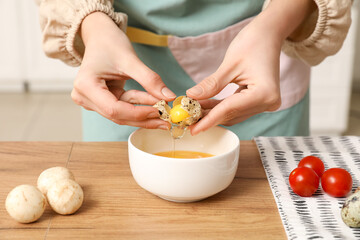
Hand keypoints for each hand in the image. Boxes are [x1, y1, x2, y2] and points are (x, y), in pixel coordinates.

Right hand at [71, 12, 174, 128]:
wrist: (101, 36)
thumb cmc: (110, 43)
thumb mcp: (130, 60)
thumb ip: (149, 80)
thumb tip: (168, 97)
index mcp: (86, 86)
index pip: (114, 109)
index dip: (138, 113)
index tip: (159, 111)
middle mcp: (85, 97)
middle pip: (118, 116)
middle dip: (144, 117)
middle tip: (166, 119)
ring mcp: (92, 101)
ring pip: (123, 115)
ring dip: (144, 113)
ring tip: (164, 112)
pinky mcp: (102, 101)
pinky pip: (124, 108)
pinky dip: (140, 107)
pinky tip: (155, 106)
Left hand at [186, 0, 316, 134]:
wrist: (268, 34)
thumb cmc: (252, 43)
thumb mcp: (229, 64)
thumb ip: (211, 84)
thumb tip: (191, 97)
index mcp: (264, 94)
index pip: (230, 110)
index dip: (208, 120)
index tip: (192, 129)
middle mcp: (268, 102)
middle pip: (231, 115)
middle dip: (208, 117)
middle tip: (187, 118)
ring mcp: (266, 102)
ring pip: (233, 114)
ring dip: (213, 113)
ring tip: (193, 110)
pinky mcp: (260, 100)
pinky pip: (237, 108)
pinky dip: (221, 107)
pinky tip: (205, 105)